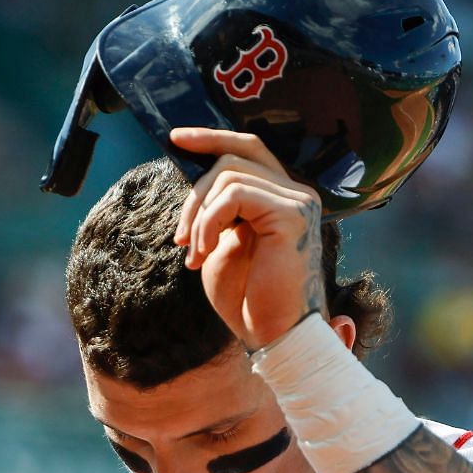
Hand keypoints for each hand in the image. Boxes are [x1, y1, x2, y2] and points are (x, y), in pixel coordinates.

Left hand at [169, 127, 327, 349]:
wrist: (271, 333)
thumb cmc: (246, 297)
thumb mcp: (220, 242)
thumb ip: (215, 208)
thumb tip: (193, 173)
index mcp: (280, 196)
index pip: (248, 148)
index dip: (211, 138)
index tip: (175, 139)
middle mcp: (295, 192)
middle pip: (232, 157)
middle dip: (193, 194)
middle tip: (178, 239)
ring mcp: (297, 200)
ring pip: (228, 175)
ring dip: (198, 216)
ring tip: (193, 254)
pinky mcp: (292, 214)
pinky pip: (234, 195)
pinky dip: (209, 222)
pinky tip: (204, 252)